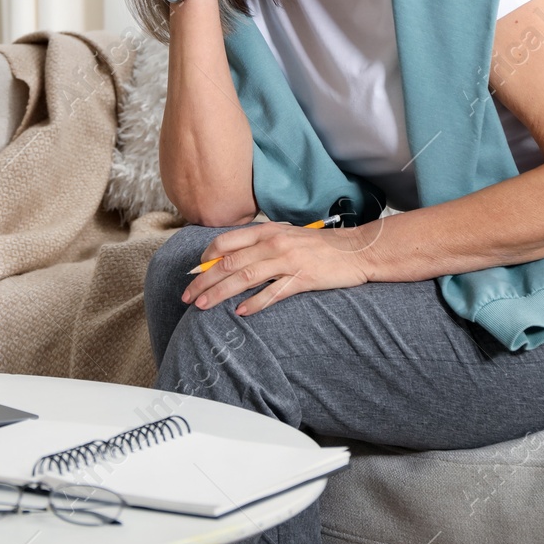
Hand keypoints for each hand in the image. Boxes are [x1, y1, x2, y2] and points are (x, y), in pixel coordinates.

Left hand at [180, 221, 372, 315]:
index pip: (226, 242)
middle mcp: (274, 243)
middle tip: (188, 296)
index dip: (206, 258)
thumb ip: (260, 244)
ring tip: (203, 306)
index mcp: (267, 231)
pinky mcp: (302, 279)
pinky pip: (273, 292)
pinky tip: (240, 312)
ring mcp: (288, 261)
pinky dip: (254, 303)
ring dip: (220, 293)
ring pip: (245, 278)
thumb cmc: (318, 245)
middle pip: (229, 263)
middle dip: (204, 280)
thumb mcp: (286, 236)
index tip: (194, 273)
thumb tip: (230, 258)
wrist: (355, 249)